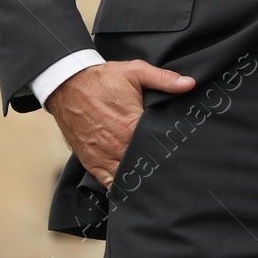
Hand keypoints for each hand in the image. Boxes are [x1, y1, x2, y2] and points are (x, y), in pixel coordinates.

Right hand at [43, 60, 194, 188]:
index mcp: (130, 126)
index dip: (170, 150)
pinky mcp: (91, 161)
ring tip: (157, 178)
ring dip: (140, 178)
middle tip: (173, 167)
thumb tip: (189, 83)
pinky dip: (121, 185)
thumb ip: (164, 79)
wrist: (67, 85)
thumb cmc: (102, 79)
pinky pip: (108, 182)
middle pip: (143, 165)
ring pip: (127, 178)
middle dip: (157, 166)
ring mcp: (102, 156)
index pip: (156, 147)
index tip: (181, 151)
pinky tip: (133, 184)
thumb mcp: (135, 71)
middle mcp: (116, 146)